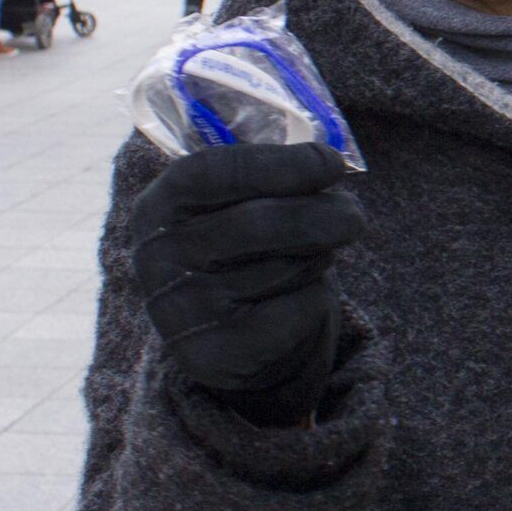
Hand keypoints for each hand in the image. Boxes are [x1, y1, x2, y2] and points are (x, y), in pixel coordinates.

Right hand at [128, 143, 362, 426]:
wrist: (238, 343)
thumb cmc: (249, 254)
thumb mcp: (244, 205)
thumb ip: (272, 176)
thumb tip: (331, 157)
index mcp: (158, 207)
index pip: (212, 172)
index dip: (279, 164)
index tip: (329, 162)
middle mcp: (156, 258)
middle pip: (257, 222)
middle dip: (321, 214)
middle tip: (355, 216)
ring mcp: (180, 310)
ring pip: (281, 266)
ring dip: (319, 255)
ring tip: (316, 254)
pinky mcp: (215, 353)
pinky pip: (293, 309)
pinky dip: (314, 297)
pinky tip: (300, 297)